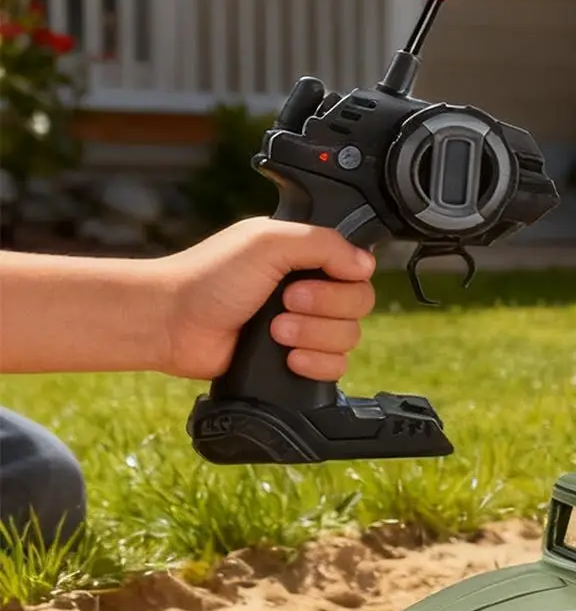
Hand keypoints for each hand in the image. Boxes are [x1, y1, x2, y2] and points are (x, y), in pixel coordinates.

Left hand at [157, 219, 377, 381]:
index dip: (342, 280)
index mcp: (306, 256)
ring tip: (275, 331)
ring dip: (312, 336)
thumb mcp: (268, 242)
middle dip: (323, 310)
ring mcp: (304, 326)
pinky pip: (335, 368)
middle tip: (285, 303)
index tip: (306, 281)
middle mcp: (310, 289)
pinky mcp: (297, 360)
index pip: (358, 270)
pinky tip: (287, 358)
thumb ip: (323, 243)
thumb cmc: (208, 278)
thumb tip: (365, 263)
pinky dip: (314, 364)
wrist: (174, 325)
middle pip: (358, 306)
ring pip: (348, 339)